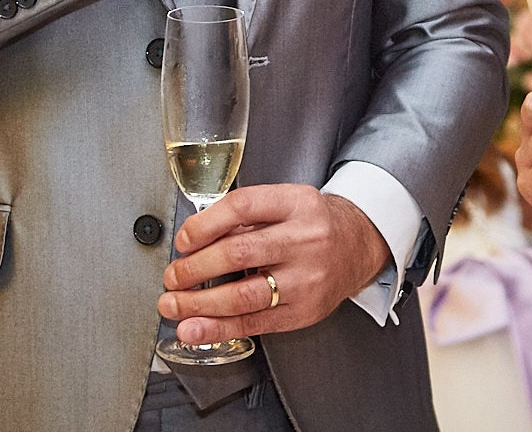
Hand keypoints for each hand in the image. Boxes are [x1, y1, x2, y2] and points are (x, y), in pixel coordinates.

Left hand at [159, 185, 389, 344]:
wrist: (359, 246)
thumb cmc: (314, 224)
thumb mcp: (288, 202)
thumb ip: (247, 216)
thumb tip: (195, 239)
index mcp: (297, 203)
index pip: (243, 207)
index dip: (204, 224)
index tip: (183, 240)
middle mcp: (305, 239)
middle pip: (239, 252)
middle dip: (195, 268)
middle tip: (172, 276)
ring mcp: (306, 279)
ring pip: (243, 295)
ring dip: (199, 304)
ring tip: (173, 306)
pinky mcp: (303, 311)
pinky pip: (254, 323)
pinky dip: (218, 329)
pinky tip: (195, 329)